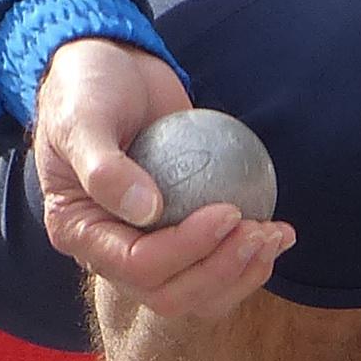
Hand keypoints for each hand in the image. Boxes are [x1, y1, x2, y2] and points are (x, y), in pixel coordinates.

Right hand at [33, 38, 292, 321]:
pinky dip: (249, 253)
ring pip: (198, 290)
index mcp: (80, 234)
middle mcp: (112, 252)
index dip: (187, 248)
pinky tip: (280, 230)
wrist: (109, 67)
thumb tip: (147, 210)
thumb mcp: (83, 118)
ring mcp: (148, 244)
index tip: (228, 211)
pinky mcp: (179, 230)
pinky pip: (215, 259)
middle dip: (221, 270)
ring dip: (242, 272)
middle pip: (171, 293)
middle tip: (260, 233)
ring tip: (276, 236)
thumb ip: (105, 167)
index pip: (137, 266)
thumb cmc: (85, 88)